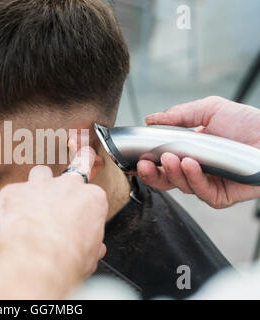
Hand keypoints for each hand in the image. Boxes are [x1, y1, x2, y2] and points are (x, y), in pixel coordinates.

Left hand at [0, 146, 108, 279]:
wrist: (37, 261)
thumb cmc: (65, 260)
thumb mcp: (90, 256)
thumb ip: (91, 244)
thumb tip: (93, 249)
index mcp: (91, 199)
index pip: (92, 194)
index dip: (85, 206)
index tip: (81, 215)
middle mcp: (68, 186)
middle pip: (76, 166)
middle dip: (78, 164)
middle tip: (77, 164)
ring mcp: (39, 185)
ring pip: (41, 173)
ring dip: (39, 186)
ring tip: (34, 204)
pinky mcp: (13, 191)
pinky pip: (13, 194)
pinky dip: (13, 207)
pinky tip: (13, 223)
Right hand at [137, 96, 259, 208]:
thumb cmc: (249, 123)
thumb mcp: (211, 109)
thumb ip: (180, 114)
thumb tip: (151, 119)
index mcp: (188, 152)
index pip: (160, 163)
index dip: (146, 162)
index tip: (133, 157)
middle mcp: (195, 171)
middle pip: (164, 180)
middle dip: (150, 174)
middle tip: (142, 164)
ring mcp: (207, 184)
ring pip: (180, 186)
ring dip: (172, 173)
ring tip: (170, 158)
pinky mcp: (221, 196)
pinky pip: (202, 193)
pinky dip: (193, 179)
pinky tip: (191, 164)